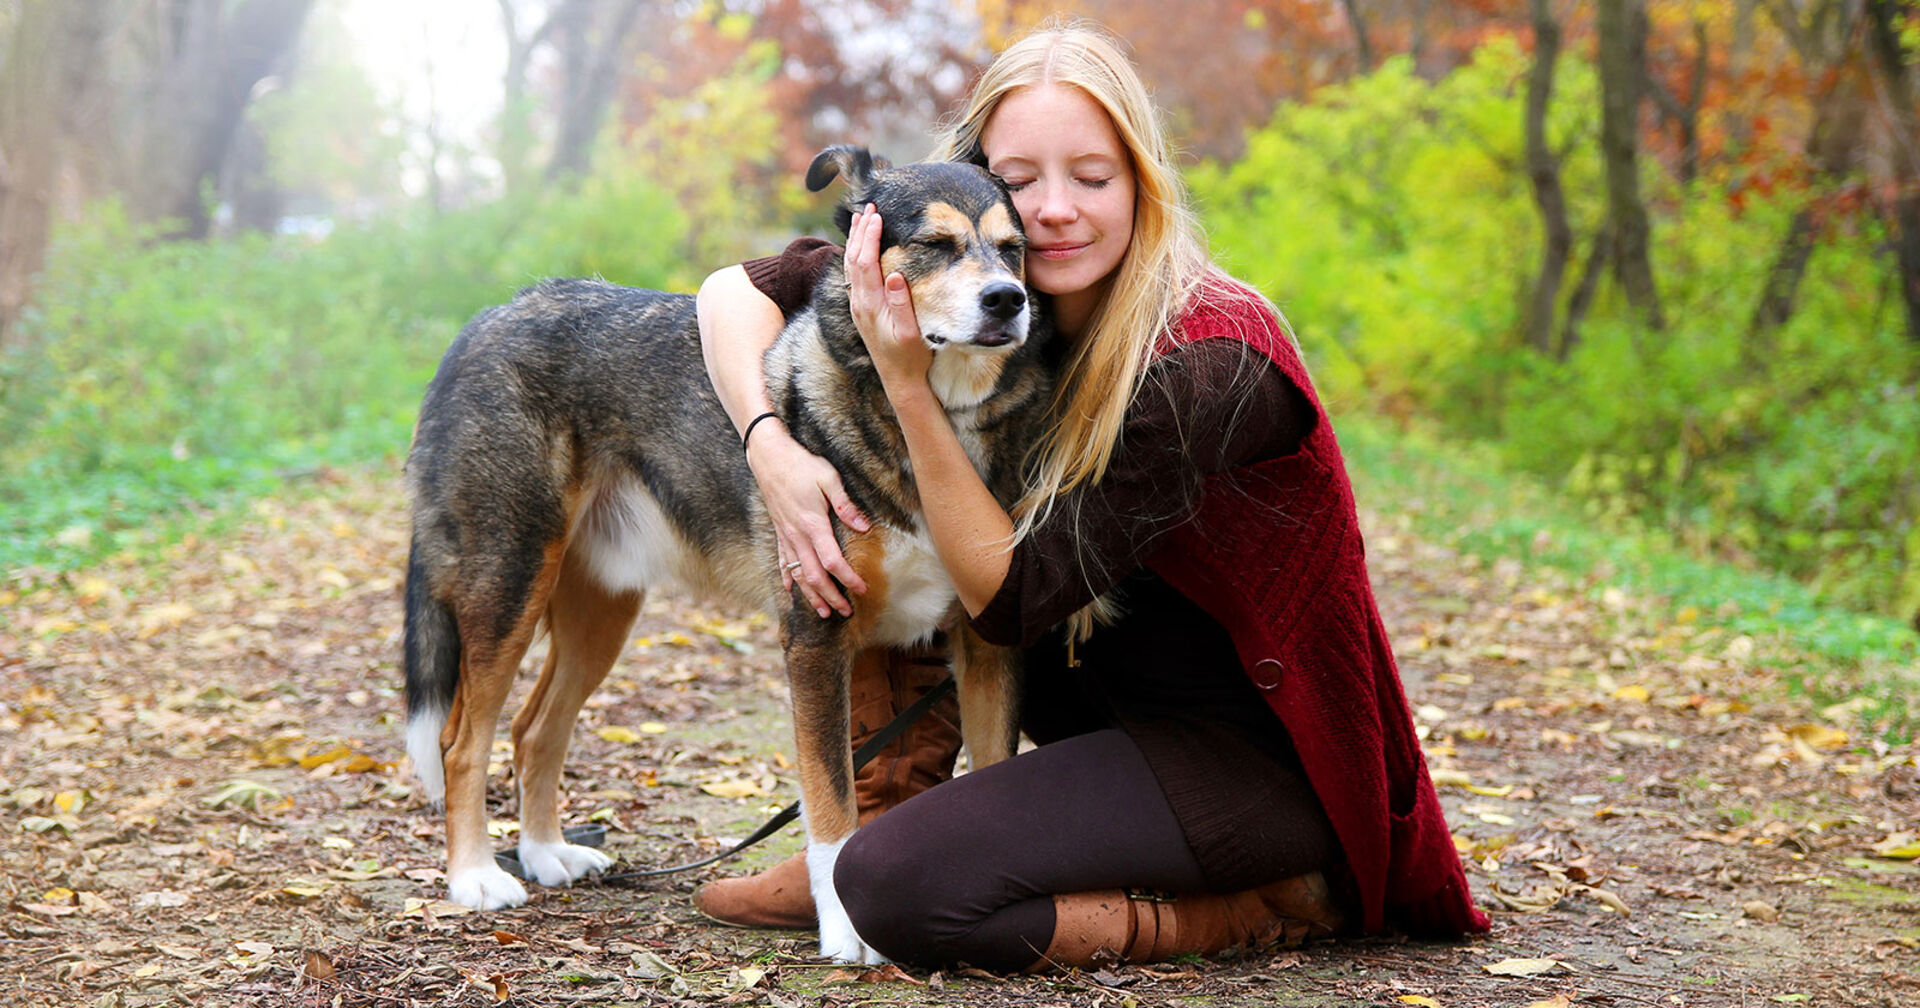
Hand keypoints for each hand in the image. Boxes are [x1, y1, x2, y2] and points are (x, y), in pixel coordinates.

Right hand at [746, 425, 869, 617]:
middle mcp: (797, 535)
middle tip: (846, 611)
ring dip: (811, 596)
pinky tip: (791, 592)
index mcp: (812, 524)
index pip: (832, 561)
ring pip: (798, 574)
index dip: (848, 578)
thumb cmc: (801, 465)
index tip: (862, 589)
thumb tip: (864, 526)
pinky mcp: (779, 532)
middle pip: (814, 576)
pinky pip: (782, 562)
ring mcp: (785, 536)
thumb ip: (845, 505)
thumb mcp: (828, 478)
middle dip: (831, 597)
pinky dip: (788, 579)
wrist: (769, 457)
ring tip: (822, 612)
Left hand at [844, 205, 933, 392]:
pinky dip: (855, 255)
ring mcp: (858, 306)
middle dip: (860, 231)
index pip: (865, 263)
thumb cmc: (910, 357)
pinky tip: (859, 247)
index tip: (876, 216)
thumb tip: (894, 274)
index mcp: (870, 305)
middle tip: (868, 206)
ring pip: (850, 266)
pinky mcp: (861, 309)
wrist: (898, 380)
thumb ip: (901, 303)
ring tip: (860, 218)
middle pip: (853, 259)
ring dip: (855, 240)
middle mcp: (859, 303)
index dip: (869, 237)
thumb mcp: (910, 333)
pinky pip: (853, 275)